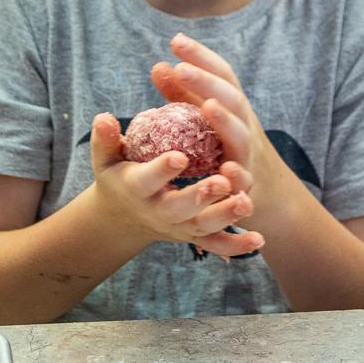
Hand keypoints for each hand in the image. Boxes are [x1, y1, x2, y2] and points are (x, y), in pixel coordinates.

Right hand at [89, 112, 262, 258]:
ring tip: (246, 202)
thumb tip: (104, 118)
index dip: (162, 170)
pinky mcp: (194, 235)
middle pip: (179, 208)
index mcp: (137, 188)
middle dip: (200, 197)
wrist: (124, 216)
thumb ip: (105, 140)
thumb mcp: (106, 159)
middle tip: (220, 182)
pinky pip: (216, 243)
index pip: (147, 179)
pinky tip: (258, 239)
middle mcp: (159, 210)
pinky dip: (237, 245)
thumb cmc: (118, 176)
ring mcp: (179, 226)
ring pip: (203, 226)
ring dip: (225, 217)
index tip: (179, 157)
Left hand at [151, 33, 272, 189]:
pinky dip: (237, 174)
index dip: (201, 56)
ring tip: (208, 107)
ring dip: (226, 121)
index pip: (221, 75)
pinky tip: (226, 168)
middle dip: (207, 82)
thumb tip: (159, 66)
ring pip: (240, 135)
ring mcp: (247, 155)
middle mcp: (243, 125)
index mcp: (232, 106)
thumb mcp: (206, 119)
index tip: (176, 40)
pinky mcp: (247, 186)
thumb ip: (183, 96)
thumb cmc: (226, 147)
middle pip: (231, 99)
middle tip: (181, 69)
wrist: (268, 191)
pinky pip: (244, 179)